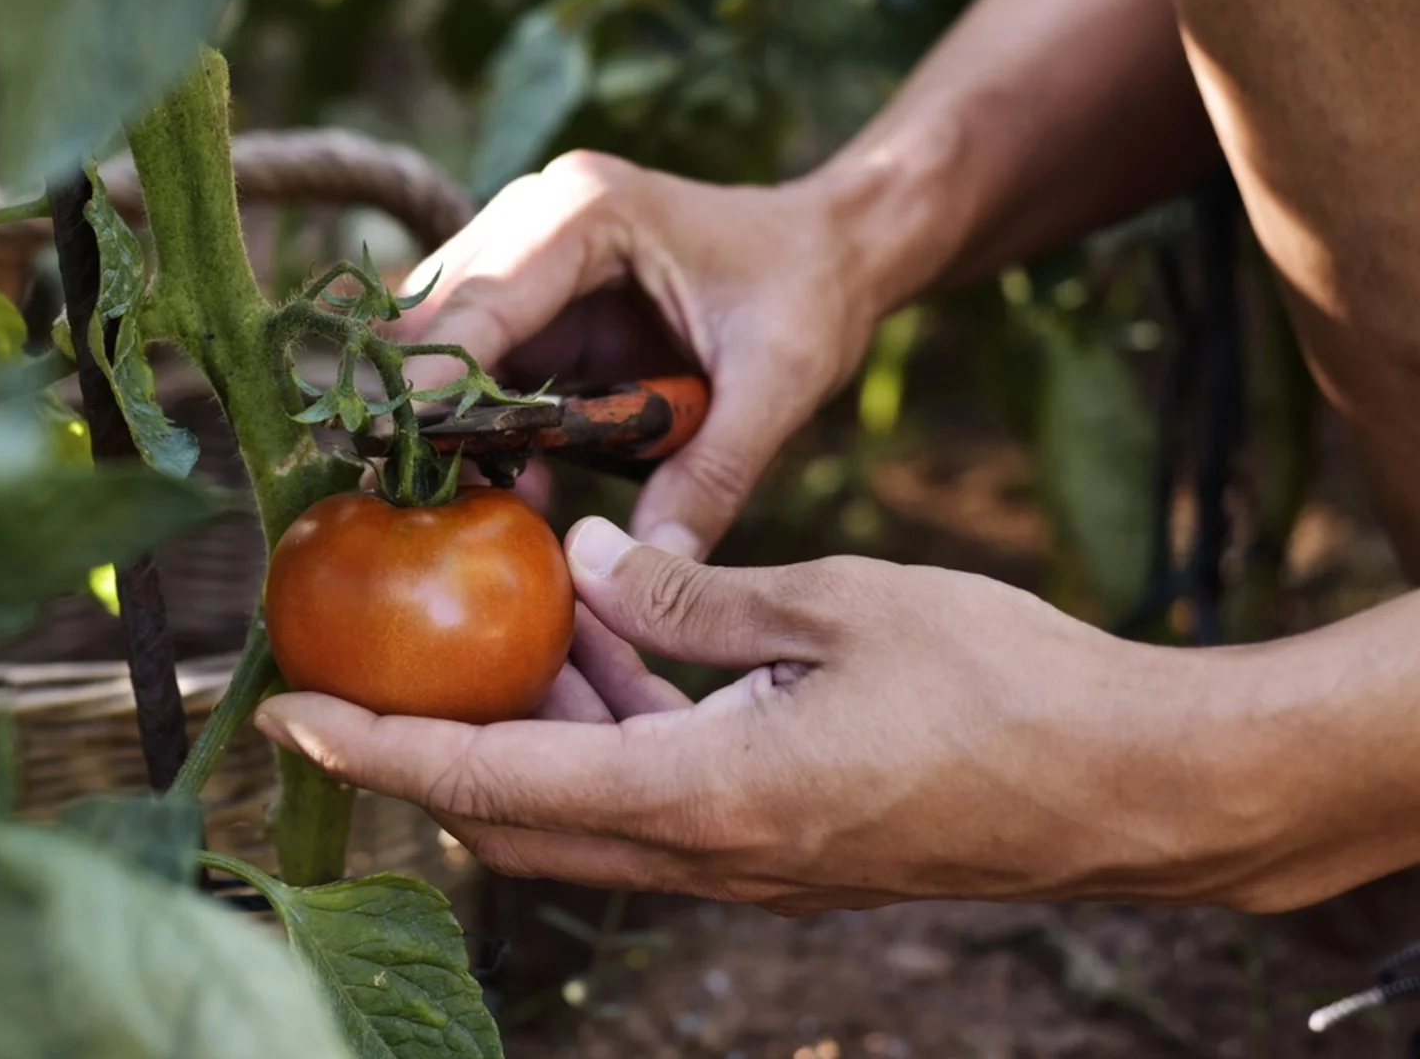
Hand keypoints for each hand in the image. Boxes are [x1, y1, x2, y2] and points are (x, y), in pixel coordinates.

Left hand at [256, 518, 1295, 914]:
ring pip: (582, 808)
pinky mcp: (779, 848)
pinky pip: (651, 799)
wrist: (1127, 787)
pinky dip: (606, 731)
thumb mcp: (834, 605)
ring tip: (509, 617)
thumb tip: (580, 559)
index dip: (383, 744)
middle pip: (516, 813)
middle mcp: (706, 855)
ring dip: (530, 726)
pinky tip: (612, 641)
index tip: (296, 711)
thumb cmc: (1001, 686)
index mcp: (705, 797)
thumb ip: (690, 591)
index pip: (493, 778)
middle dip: (435, 739)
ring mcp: (745, 864)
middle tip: (386, 649)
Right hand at [392, 152, 888, 558]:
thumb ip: (714, 474)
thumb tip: (656, 564)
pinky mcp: (531, 298)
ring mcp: (523, 252)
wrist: (832, 247)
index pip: (477, 303)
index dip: (433, 384)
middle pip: (429, 315)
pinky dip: (474, 423)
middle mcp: (536, 217)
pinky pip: (471, 363)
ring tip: (458, 499)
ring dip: (441, 419)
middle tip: (415, 496)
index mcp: (588, 213)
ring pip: (433, 339)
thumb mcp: (777, 385)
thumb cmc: (809, 293)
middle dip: (418, 406)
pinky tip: (499, 480)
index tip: (398, 459)